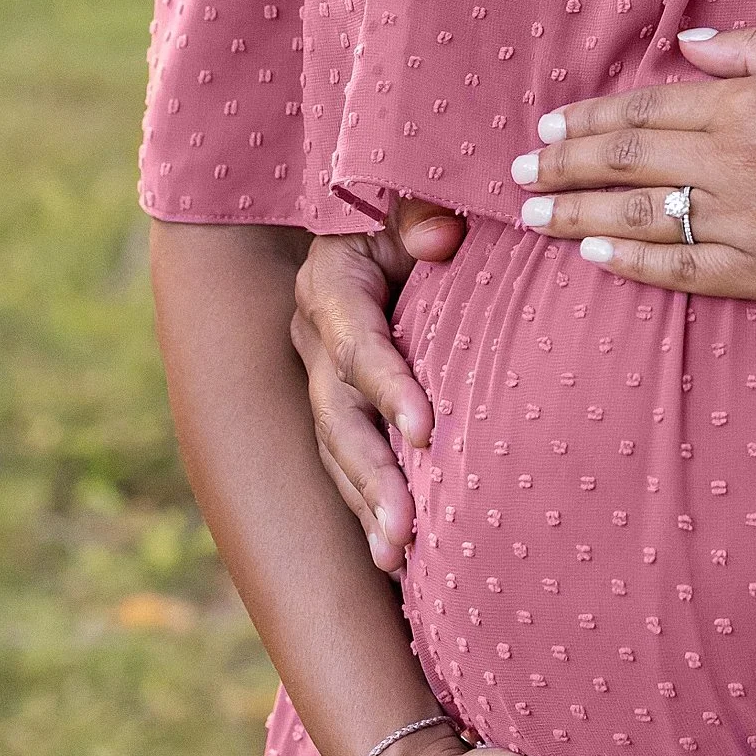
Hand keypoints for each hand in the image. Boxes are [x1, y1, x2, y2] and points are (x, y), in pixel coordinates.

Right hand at [293, 211, 464, 573]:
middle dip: (372, 477)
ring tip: (397, 557)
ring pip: (338, 453)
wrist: (383, 219)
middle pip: (339, 418)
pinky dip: (371, 508)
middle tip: (405, 529)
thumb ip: (422, 214)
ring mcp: (322, 378)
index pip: (357, 346)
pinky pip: (350, 463)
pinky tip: (397, 557)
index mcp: (330, 287)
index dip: (389, 389)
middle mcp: (316, 340)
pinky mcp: (341, 407)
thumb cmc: (410, 208)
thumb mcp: (410, 199)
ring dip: (367, 507)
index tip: (427, 432)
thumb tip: (440, 238)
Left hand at [506, 27, 755, 304]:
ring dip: (579, 217)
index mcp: (745, 106)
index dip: (588, 121)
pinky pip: (683, 271)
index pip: (644, 111)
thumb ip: (751, 46)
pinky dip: (633, 264)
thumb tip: (687, 44)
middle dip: (564, 168)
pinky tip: (596, 258)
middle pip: (627, 164)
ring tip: (535, 218)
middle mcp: (735, 164)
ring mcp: (748, 225)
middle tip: (518, 176)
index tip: (546, 129)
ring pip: (641, 219)